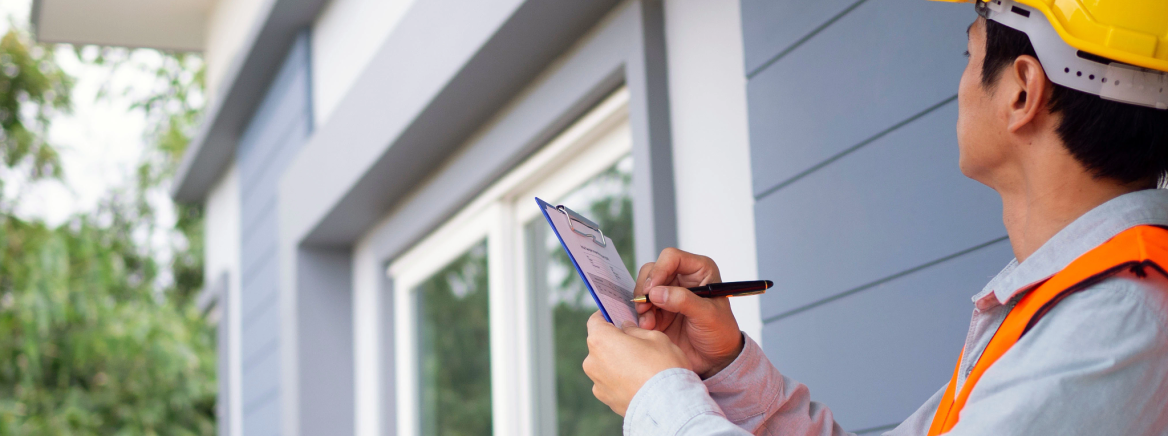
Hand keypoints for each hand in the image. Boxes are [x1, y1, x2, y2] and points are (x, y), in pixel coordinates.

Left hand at [583, 311, 688, 415]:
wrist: (668, 407)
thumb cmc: (663, 367)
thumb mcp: (655, 337)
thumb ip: (635, 330)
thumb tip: (625, 328)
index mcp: (600, 340)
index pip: (595, 321)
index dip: (606, 316)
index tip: (616, 316)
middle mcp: (592, 361)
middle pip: (600, 344)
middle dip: (615, 341)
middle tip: (637, 343)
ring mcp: (597, 383)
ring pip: (605, 365)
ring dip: (617, 362)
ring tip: (641, 367)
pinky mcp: (605, 400)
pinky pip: (610, 383)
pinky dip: (620, 380)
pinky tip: (639, 382)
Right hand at [634, 248, 742, 378]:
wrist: (715, 360)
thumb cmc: (720, 333)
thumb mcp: (707, 315)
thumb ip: (683, 301)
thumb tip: (656, 293)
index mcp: (699, 271)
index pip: (672, 258)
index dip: (659, 270)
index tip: (651, 289)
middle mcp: (682, 278)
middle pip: (653, 270)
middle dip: (645, 288)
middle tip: (644, 305)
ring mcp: (669, 293)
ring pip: (644, 287)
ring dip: (642, 304)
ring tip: (648, 323)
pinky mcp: (659, 310)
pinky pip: (642, 306)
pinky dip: (641, 316)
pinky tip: (648, 327)